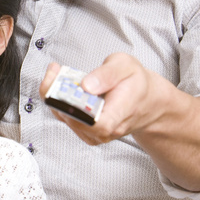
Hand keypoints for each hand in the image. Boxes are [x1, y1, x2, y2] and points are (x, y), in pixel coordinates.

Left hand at [39, 55, 168, 146]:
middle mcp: (106, 130)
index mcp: (119, 115)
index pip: (96, 125)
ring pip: (66, 120)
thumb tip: (87, 85)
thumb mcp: (126, 66)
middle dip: (57, 95)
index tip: (65, 90)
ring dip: (55, 96)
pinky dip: (58, 101)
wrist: (144, 99)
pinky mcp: (86, 130)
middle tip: (55, 71)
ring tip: (57, 74)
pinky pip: (66, 118)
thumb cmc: (136, 83)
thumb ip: (108, 74)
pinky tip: (60, 85)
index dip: (76, 111)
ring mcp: (95, 133)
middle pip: (74, 121)